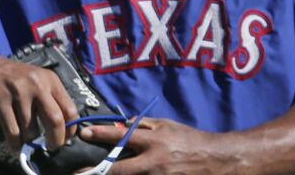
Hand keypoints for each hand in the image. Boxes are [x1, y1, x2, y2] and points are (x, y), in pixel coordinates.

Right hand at [0, 50, 78, 152]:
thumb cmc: (12, 77)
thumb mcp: (37, 80)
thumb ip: (50, 99)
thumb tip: (62, 130)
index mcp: (50, 80)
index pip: (70, 109)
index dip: (70, 130)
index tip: (65, 140)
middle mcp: (37, 84)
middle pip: (55, 121)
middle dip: (54, 141)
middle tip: (49, 147)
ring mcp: (18, 92)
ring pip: (31, 130)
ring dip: (28, 141)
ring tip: (24, 139)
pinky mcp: (0, 101)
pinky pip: (12, 132)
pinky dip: (14, 144)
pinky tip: (14, 145)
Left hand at [79, 117, 234, 174]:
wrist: (215, 160)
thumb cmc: (189, 140)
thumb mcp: (166, 125)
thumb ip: (144, 125)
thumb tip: (123, 124)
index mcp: (153, 141)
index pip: (120, 136)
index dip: (100, 134)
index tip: (84, 133)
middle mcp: (152, 161)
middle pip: (118, 168)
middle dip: (97, 170)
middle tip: (79, 171)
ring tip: (97, 174)